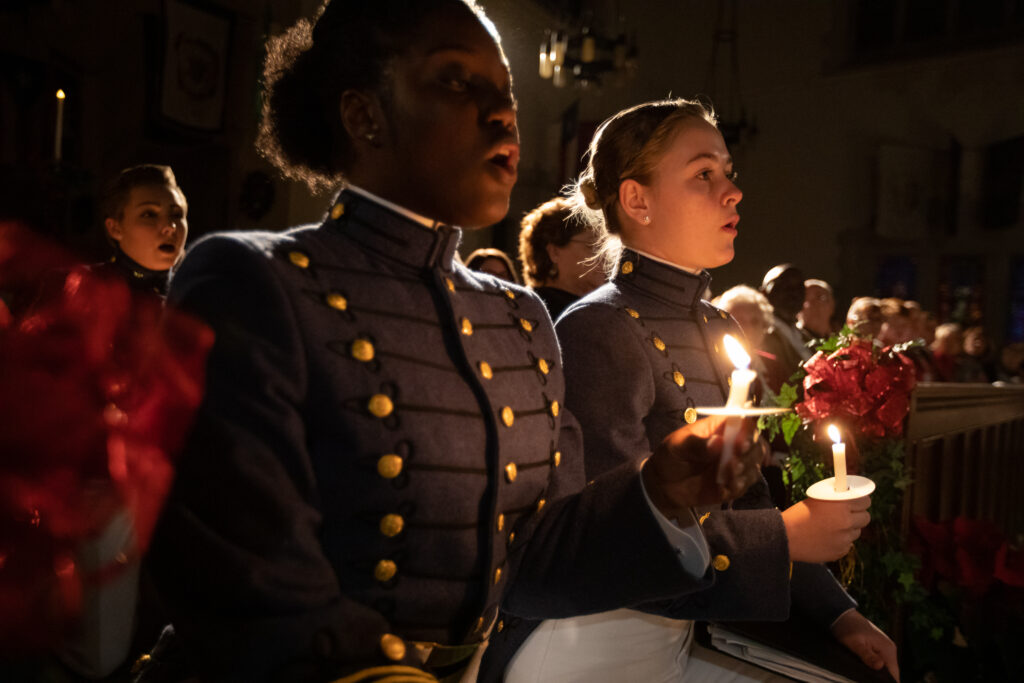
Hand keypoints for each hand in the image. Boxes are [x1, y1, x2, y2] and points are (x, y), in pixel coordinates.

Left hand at [642, 414, 763, 516]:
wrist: (664, 484)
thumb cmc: (671, 456)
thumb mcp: (678, 446)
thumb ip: (696, 444)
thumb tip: (717, 442)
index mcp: (721, 428)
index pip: (744, 423)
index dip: (748, 431)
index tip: (742, 443)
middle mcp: (732, 444)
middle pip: (756, 444)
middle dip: (750, 453)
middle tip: (734, 463)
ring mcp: (735, 464)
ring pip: (754, 464)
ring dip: (746, 471)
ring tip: (729, 476)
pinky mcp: (733, 483)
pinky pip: (745, 484)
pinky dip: (739, 486)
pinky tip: (725, 488)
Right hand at [781, 495, 870, 562]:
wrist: (785, 537)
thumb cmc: (798, 515)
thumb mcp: (817, 500)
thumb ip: (837, 499)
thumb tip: (851, 497)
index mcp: (841, 506)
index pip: (865, 501)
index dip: (860, 501)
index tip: (857, 502)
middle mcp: (846, 522)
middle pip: (865, 518)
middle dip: (858, 515)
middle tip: (847, 514)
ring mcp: (844, 539)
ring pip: (856, 532)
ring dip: (848, 529)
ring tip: (830, 528)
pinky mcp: (840, 552)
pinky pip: (847, 544)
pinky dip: (840, 541)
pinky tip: (826, 538)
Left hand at [831, 609, 899, 680]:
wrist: (842, 615)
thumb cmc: (847, 628)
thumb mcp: (855, 643)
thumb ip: (867, 656)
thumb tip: (881, 666)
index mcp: (887, 649)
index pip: (894, 674)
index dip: (886, 682)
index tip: (873, 682)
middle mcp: (890, 649)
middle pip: (890, 673)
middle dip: (880, 679)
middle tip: (864, 679)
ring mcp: (885, 649)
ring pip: (885, 668)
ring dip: (876, 674)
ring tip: (864, 676)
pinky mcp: (878, 648)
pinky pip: (880, 663)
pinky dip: (874, 668)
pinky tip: (864, 670)